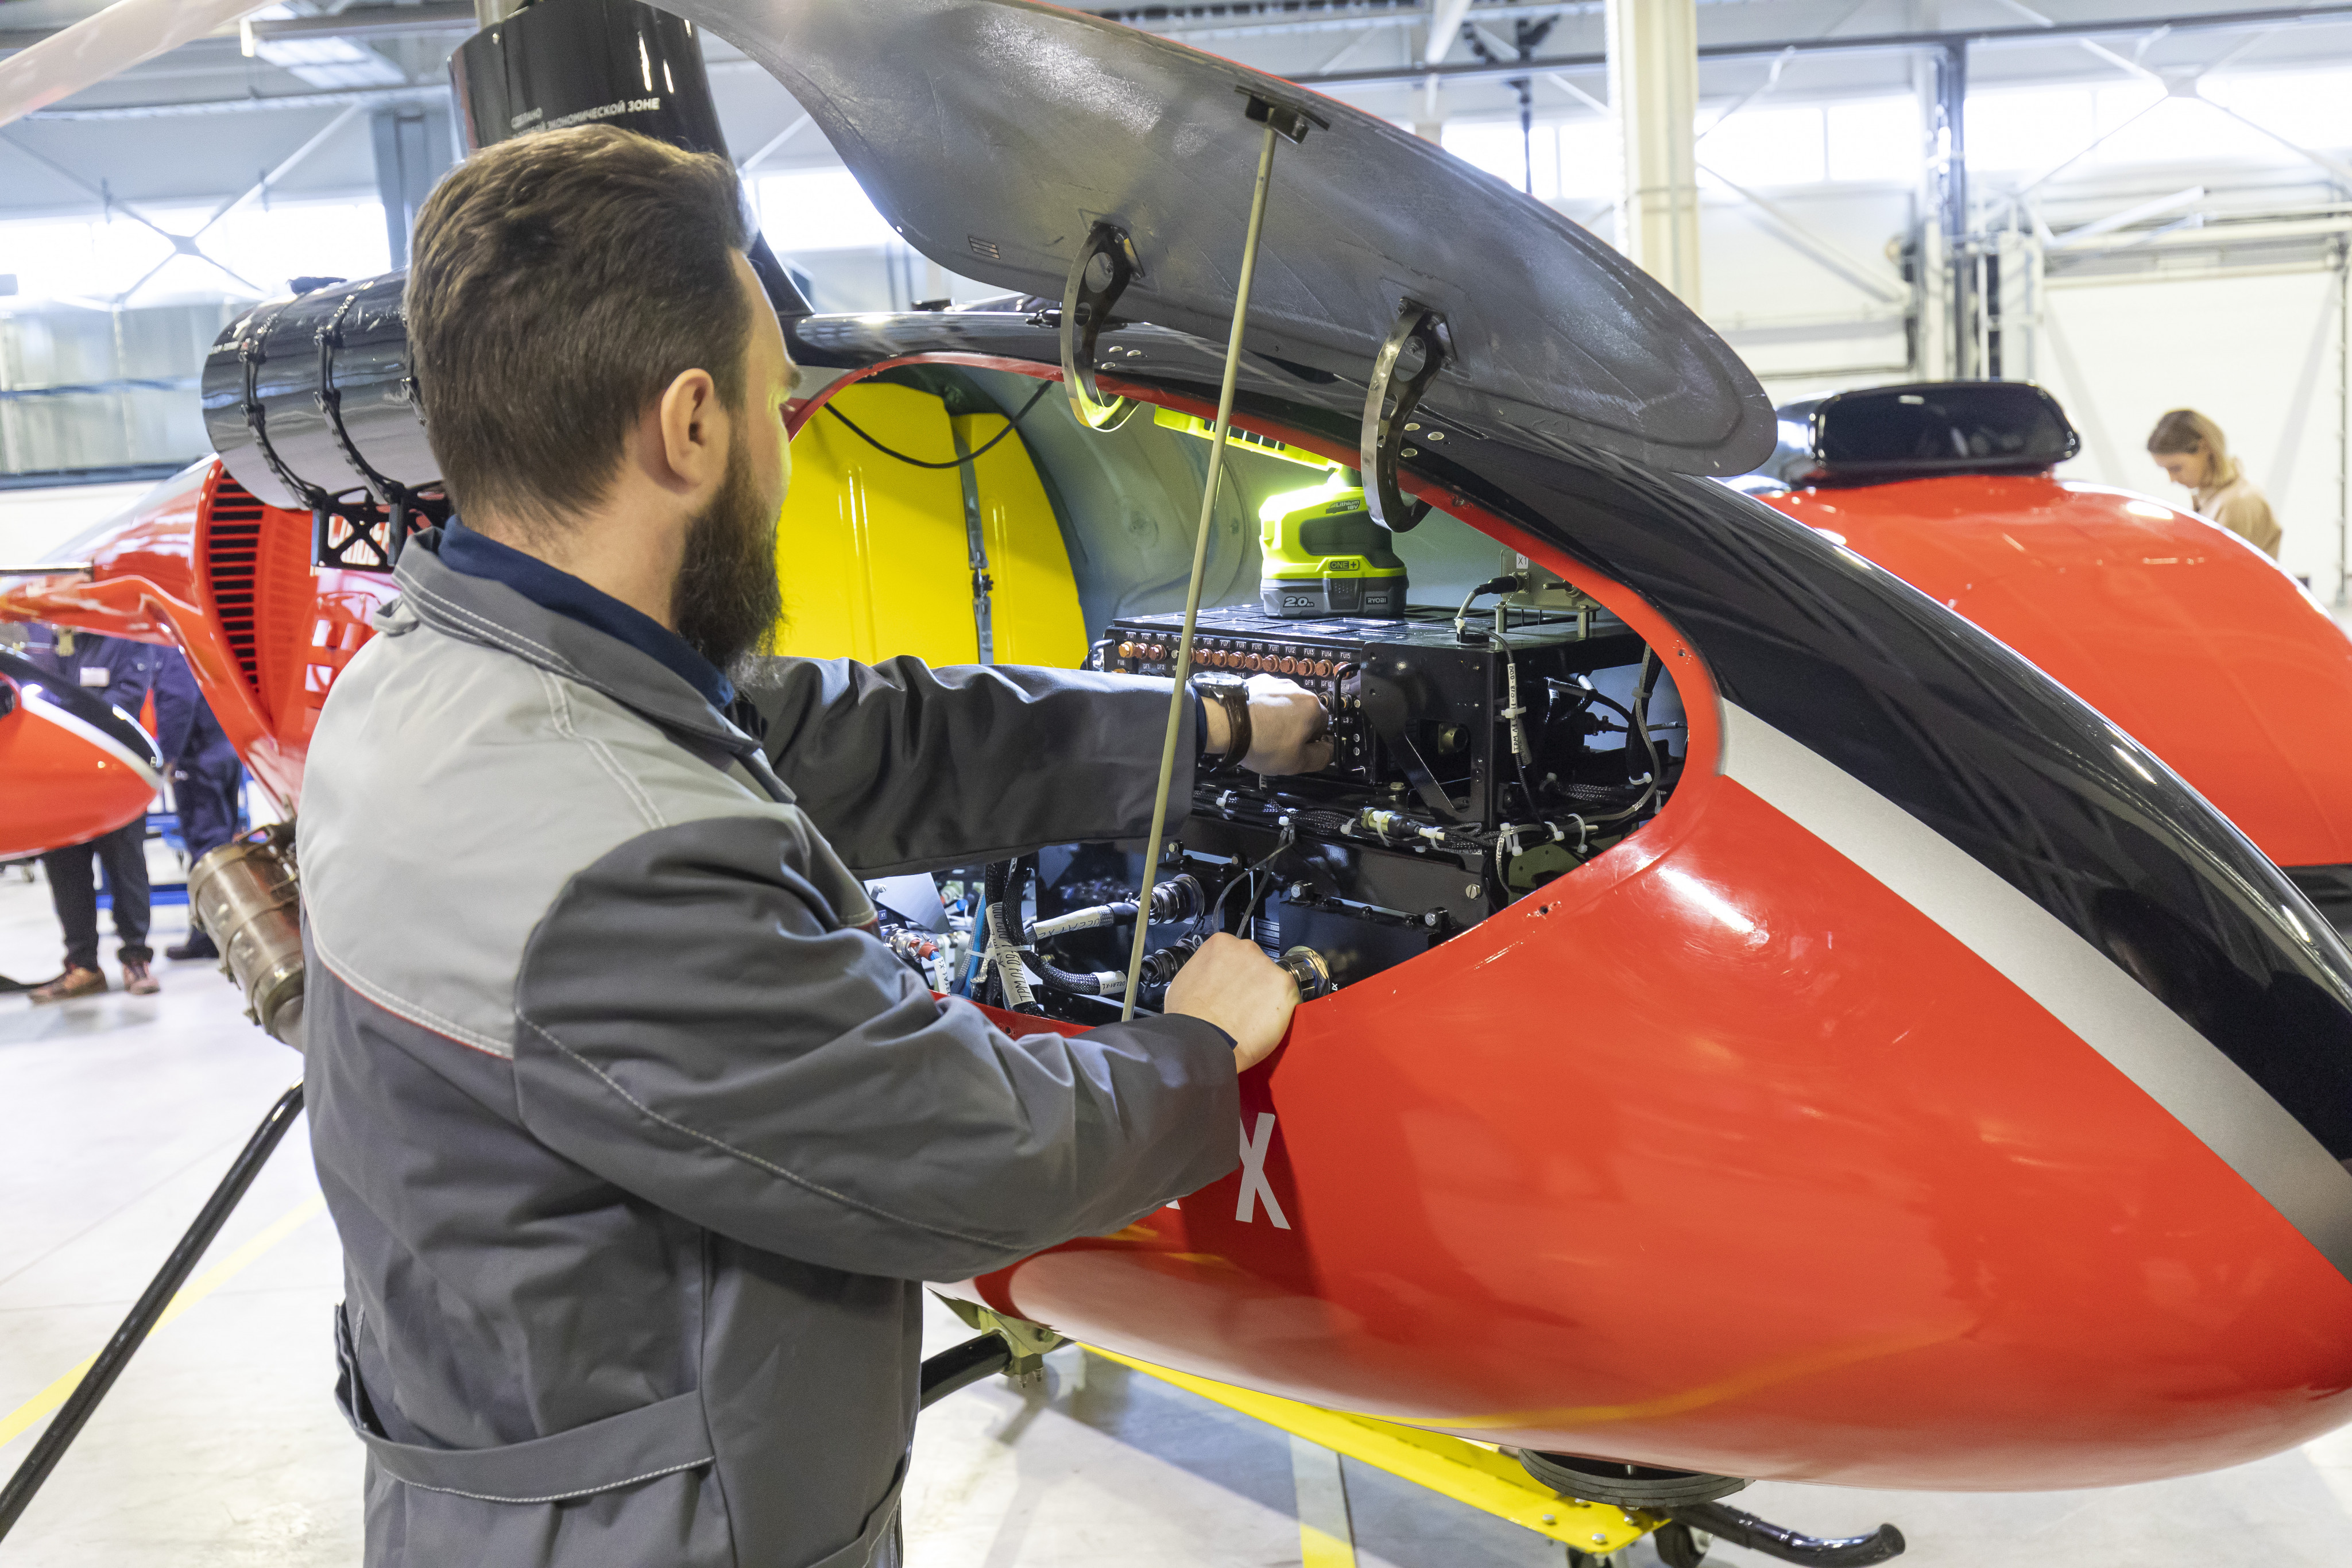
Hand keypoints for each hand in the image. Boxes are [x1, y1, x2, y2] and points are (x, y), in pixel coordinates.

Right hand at [1163, 932, 1298, 1071]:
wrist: (1204, 1041)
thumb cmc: (1189, 1017)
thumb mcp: (1185, 980)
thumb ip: (1204, 971)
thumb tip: (1210, 979)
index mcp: (1221, 943)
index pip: (1235, 954)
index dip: (1234, 975)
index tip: (1233, 989)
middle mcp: (1246, 948)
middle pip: (1256, 964)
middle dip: (1252, 982)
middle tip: (1242, 1005)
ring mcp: (1267, 965)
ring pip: (1272, 980)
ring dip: (1267, 996)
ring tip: (1252, 1018)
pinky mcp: (1285, 985)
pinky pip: (1288, 997)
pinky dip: (1281, 1011)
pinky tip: (1264, 1023)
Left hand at [1240, 676, 1333, 774]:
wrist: (1225, 722)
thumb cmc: (1264, 743)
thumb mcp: (1297, 762)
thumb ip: (1321, 757)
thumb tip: (1329, 751)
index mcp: (1313, 707)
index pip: (1323, 726)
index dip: (1311, 741)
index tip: (1295, 750)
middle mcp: (1297, 688)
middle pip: (1303, 712)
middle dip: (1294, 727)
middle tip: (1276, 744)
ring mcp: (1274, 682)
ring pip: (1283, 703)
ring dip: (1277, 716)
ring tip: (1259, 732)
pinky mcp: (1254, 681)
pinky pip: (1264, 697)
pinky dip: (1260, 707)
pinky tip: (1249, 720)